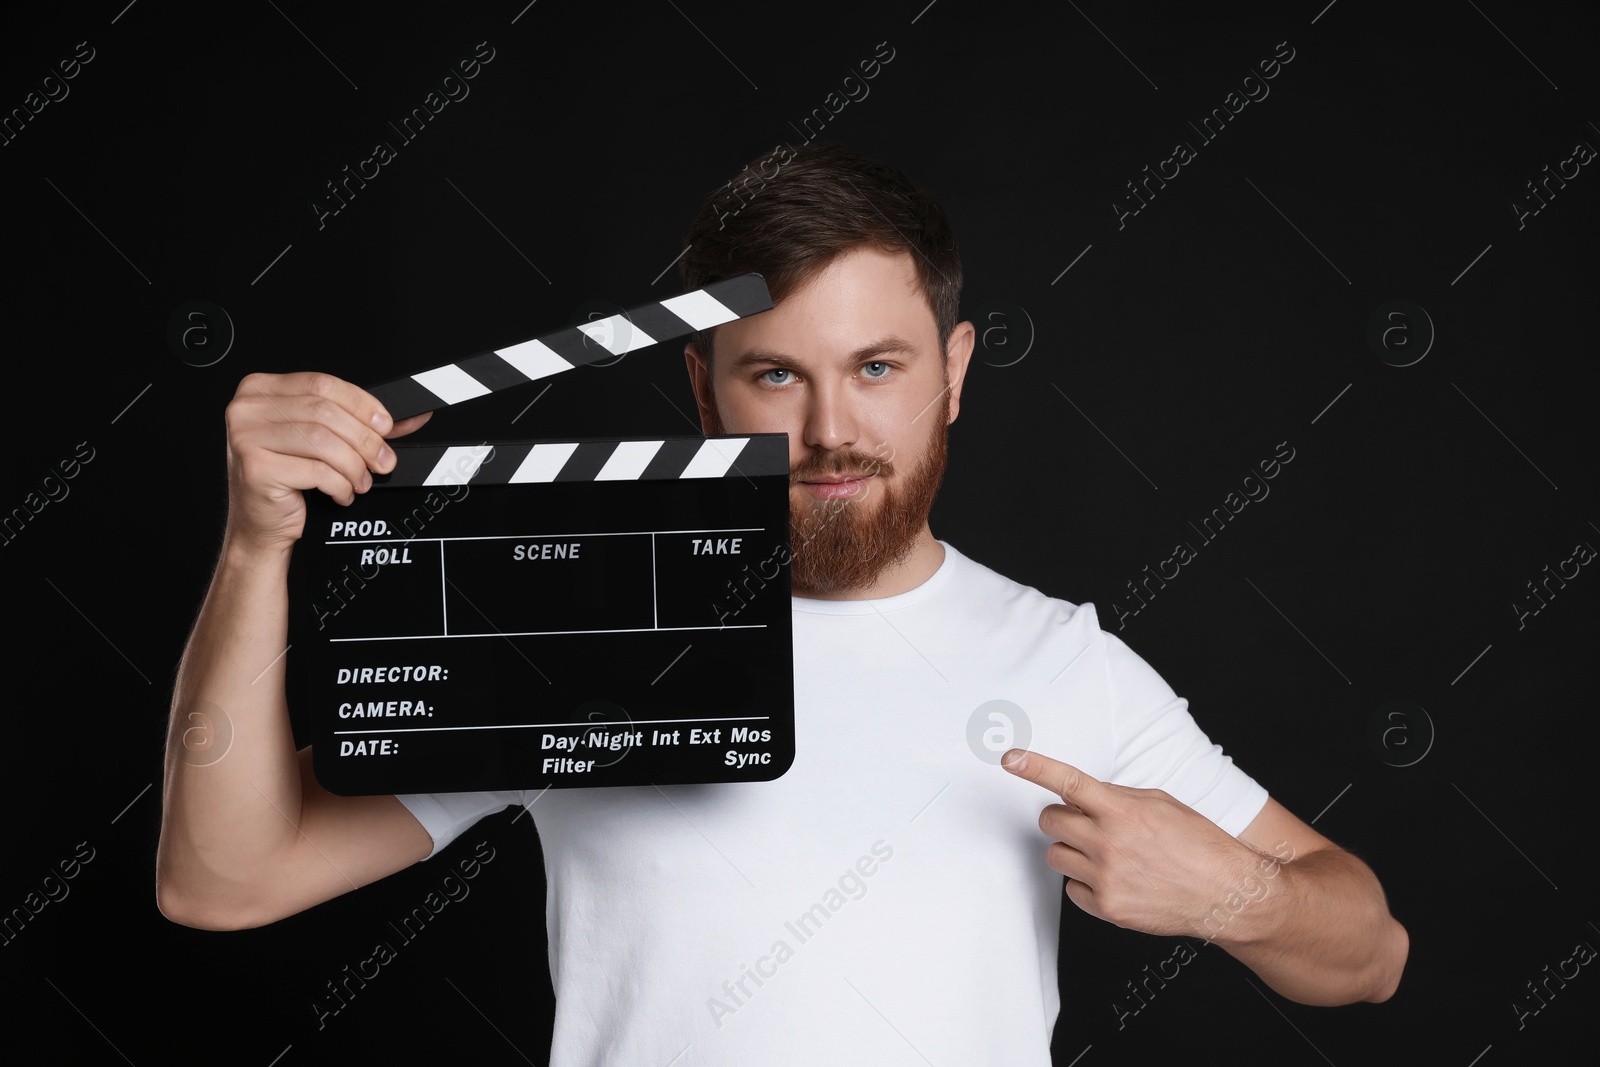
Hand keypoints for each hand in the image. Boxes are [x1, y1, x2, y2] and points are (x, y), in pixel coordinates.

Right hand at [222, 372, 432, 551]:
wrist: (261, 523)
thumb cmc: (286, 479)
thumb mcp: (319, 442)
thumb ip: (357, 424)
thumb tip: (406, 419)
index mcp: (262, 390)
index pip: (322, 384)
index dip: (361, 404)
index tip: (385, 425)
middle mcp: (249, 409)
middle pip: (325, 412)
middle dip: (364, 439)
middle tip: (383, 460)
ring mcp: (246, 437)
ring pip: (322, 441)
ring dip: (354, 465)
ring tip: (361, 480)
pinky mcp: (256, 468)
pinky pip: (316, 471)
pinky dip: (339, 485)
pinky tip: (341, 493)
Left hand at [1002, 748, 1276, 939]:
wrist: (1228, 893)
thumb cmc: (1199, 845)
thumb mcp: (1161, 804)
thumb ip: (1118, 797)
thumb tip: (1082, 795)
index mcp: (1123, 810)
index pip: (1067, 781)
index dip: (1034, 767)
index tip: (1009, 758)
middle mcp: (1109, 842)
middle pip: (1051, 821)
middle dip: (1063, 818)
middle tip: (1088, 824)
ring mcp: (1105, 877)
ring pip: (1055, 855)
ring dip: (1072, 850)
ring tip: (1107, 854)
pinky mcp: (1106, 907)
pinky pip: (1071, 889)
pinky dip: (1085, 883)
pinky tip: (1114, 880)